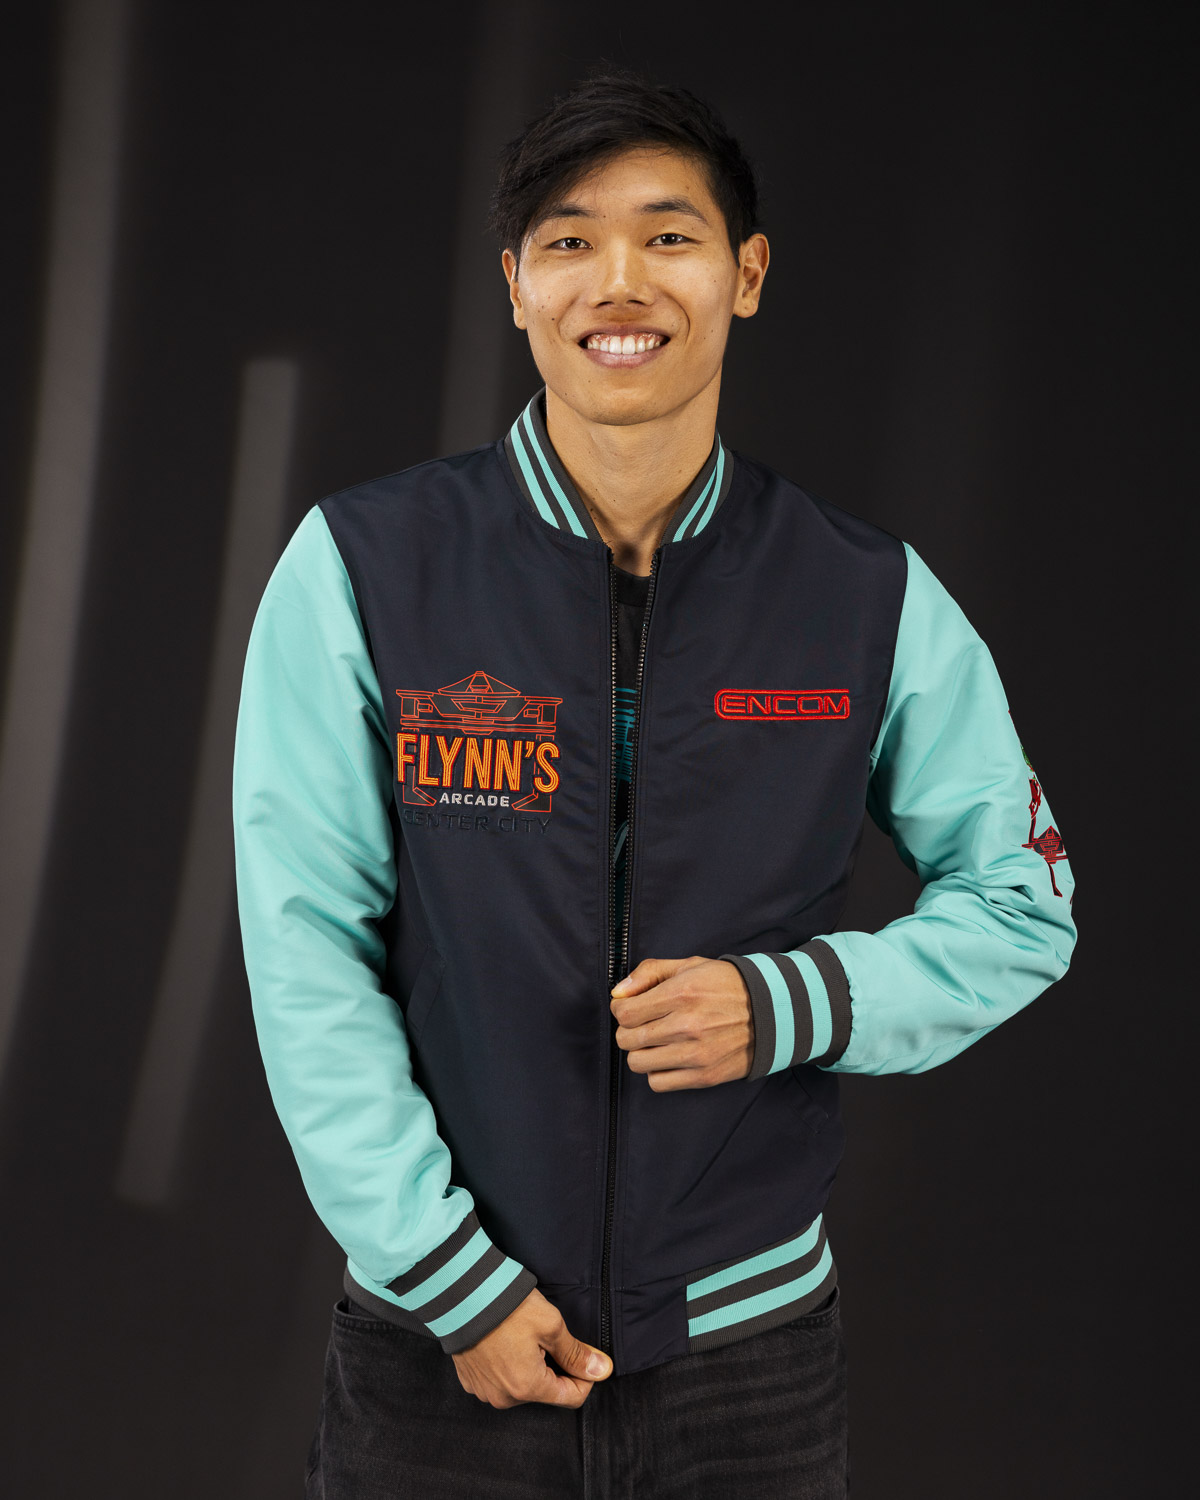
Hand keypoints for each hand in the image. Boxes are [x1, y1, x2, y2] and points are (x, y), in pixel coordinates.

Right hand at [451, 1288, 611, 1408]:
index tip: (584, 1355)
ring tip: (522, 1335)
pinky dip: (506, 1364)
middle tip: (546, 1336)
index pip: (571, 1398)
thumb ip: (576, 1352)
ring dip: (529, 1365)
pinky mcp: (470, 1379)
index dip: (584, 1377)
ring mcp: (484, 1390)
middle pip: (545, 1390)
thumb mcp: (551, 1325)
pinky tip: (503, 1340)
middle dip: (553, 1366)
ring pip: (521, 1385)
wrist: (460, 1295)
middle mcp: (504, 1397)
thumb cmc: (507, 1308)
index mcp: (528, 1387)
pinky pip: (498, 1379)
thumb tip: (602, 1370)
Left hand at [610, 955, 754, 1090]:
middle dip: (628, 1030)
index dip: (621, 1009)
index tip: (629, 1007)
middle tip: (642, 1024)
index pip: (625, 1013)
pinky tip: (668, 1057)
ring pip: (638, 1063)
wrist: (772, 1012)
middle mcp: (687, 1025)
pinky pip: (658, 1083)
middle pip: (627, 1039)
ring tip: (655, 1041)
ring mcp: (696, 1054)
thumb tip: (618, 992)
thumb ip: (649, 973)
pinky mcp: (704, 1076)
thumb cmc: (728, 986)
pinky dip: (657, 1071)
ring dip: (641, 1052)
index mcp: (682, 994)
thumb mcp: (690, 966)